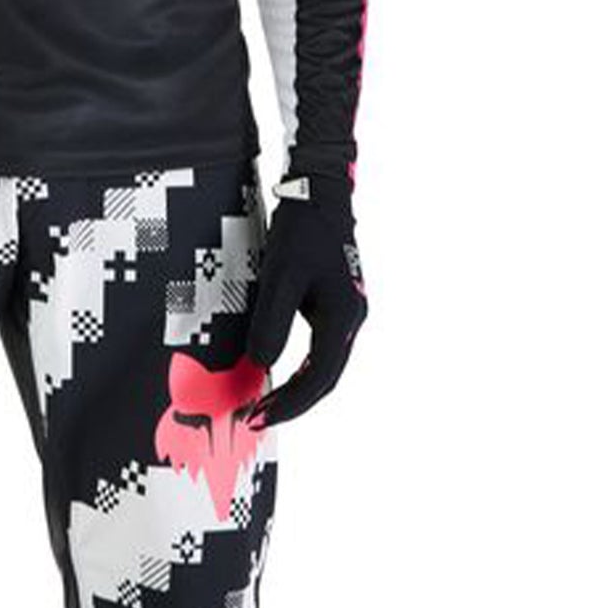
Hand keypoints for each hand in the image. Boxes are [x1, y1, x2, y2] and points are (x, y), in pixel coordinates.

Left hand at [243, 174, 367, 425]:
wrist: (320, 190)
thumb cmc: (303, 229)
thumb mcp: (281, 275)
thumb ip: (272, 322)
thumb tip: (260, 365)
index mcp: (343, 318)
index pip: (318, 379)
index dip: (289, 403)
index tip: (259, 417)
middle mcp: (351, 321)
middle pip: (325, 378)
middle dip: (292, 402)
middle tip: (256, 417)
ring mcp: (346, 313)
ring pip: (324, 365)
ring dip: (296, 386)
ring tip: (264, 402)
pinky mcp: (335, 303)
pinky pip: (319, 347)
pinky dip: (299, 365)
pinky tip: (276, 367)